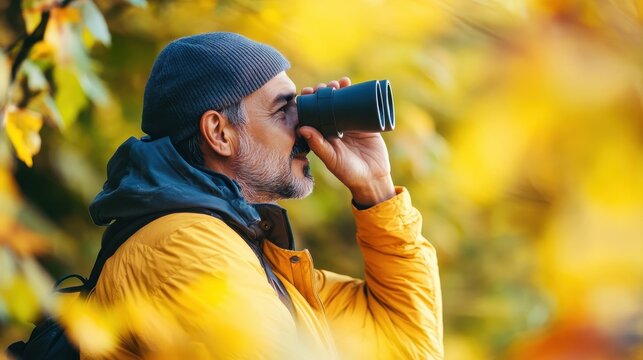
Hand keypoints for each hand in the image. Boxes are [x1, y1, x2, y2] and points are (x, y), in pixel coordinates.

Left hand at [298, 77, 395, 206]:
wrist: (373, 178)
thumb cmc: (348, 172)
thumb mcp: (332, 159)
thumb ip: (318, 145)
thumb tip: (301, 128)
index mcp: (322, 134)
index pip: (312, 114)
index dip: (308, 102)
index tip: (306, 92)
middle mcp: (334, 126)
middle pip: (326, 104)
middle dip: (323, 92)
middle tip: (324, 86)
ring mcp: (350, 123)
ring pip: (341, 101)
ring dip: (338, 89)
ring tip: (338, 83)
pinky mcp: (365, 122)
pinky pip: (359, 104)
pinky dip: (354, 92)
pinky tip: (349, 83)